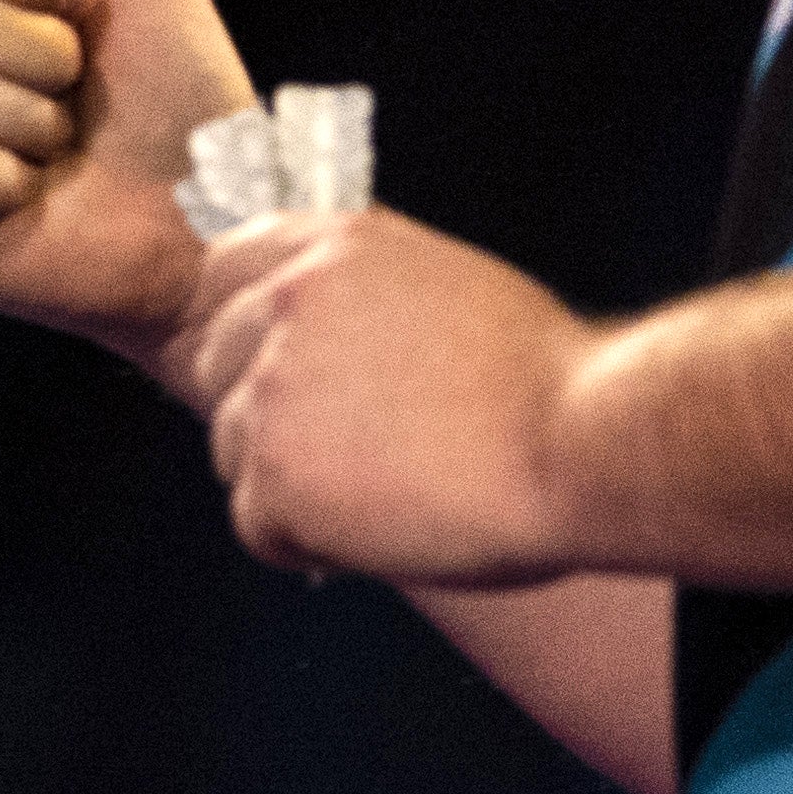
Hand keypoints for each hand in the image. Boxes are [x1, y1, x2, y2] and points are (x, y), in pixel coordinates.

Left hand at [182, 205, 602, 584]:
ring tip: (383, 494)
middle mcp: (287, 303)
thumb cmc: (542, 382)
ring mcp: (273, 388)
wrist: (579, 444)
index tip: (273, 369)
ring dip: (289, 484)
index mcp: (331, 248)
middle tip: (348, 451)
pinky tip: (377, 534)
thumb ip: (365, 292)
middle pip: (214, 365)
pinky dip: (307, 545)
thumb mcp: (444, 285)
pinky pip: (256, 525)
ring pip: (232, 451)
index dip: (245, 330)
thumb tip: (323, 320)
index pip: (224, 271)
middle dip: (265, 414)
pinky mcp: (275, 474)